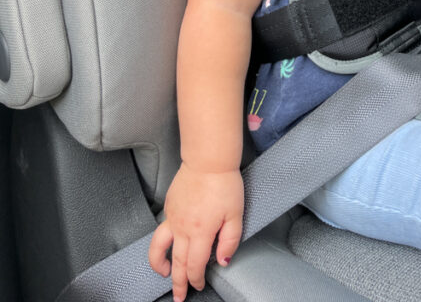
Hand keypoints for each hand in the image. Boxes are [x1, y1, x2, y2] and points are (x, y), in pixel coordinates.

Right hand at [148, 163, 243, 301]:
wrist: (207, 159)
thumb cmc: (225, 184)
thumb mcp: (236, 214)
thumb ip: (230, 241)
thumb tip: (222, 261)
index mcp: (200, 232)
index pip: (194, 266)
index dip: (197, 279)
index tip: (199, 285)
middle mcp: (182, 228)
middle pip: (176, 263)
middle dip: (177, 283)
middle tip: (179, 296)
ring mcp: (172, 217)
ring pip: (158, 248)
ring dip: (159, 264)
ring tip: (163, 273)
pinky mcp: (169, 206)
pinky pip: (163, 230)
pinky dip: (163, 242)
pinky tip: (171, 243)